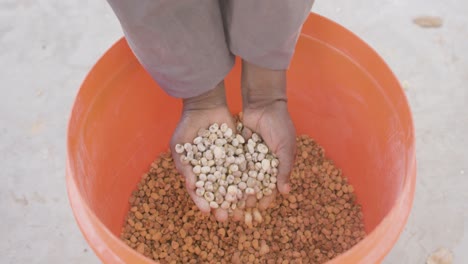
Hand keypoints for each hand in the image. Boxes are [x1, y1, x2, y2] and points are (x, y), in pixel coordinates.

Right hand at [170, 82, 234, 221]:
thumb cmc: (187, 126)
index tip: (208, 211)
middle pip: (217, 192)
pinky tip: (252, 188)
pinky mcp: (238, 154)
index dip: (203, 202)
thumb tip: (191, 184)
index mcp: (196, 172)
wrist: (204, 106)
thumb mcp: (179, 145)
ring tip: (241, 208)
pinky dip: (247, 179)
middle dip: (222, 204)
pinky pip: (243, 168)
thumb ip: (183, 164)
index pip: (200, 191)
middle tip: (226, 216)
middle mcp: (212, 170)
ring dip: (236, 197)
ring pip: (232, 183)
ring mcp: (225, 162)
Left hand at [239, 60, 296, 210]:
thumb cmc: (280, 125)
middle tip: (240, 209)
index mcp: (276, 164)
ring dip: (234, 189)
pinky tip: (218, 184)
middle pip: (253, 184)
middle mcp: (261, 162)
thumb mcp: (286, 147)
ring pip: (240, 176)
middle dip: (247, 197)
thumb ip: (284, 169)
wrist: (263, 103)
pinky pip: (230, 163)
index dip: (266, 197)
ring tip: (227, 201)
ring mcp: (248, 156)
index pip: (271, 186)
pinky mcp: (236, 148)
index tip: (260, 209)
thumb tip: (285, 193)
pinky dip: (225, 173)